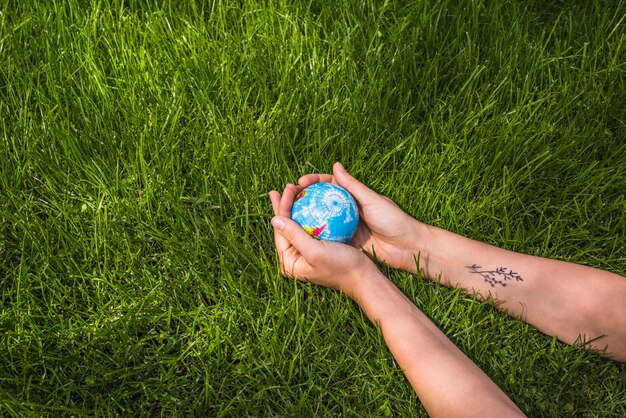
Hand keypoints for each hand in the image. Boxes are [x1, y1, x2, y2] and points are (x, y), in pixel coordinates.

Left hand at [269, 183, 376, 297]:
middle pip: (287, 226)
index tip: (286, 189)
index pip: (281, 230)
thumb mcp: (314, 251)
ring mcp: (306, 252)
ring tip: (292, 191)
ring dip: (295, 207)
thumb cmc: (340, 266)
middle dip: (285, 206)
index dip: (281, 207)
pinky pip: (310, 226)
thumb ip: (293, 235)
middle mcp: (295, 258)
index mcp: (289, 262)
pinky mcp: (318, 248)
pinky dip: (309, 213)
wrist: (364, 277)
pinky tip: (311, 200)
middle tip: (284, 187)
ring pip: (297, 225)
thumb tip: (274, 220)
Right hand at [298, 162, 424, 272]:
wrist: (407, 247)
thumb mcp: (372, 200)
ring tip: (288, 217)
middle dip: (303, 199)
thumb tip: (335, 165)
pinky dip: (315, 235)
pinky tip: (301, 236)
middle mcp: (346, 209)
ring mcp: (345, 225)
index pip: (328, 184)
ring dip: (305, 217)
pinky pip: (327, 237)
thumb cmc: (393, 220)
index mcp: (353, 195)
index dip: (312, 182)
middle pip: (320, 201)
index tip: (299, 183)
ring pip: (320, 219)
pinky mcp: (346, 241)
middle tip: (288, 198)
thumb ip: (353, 186)